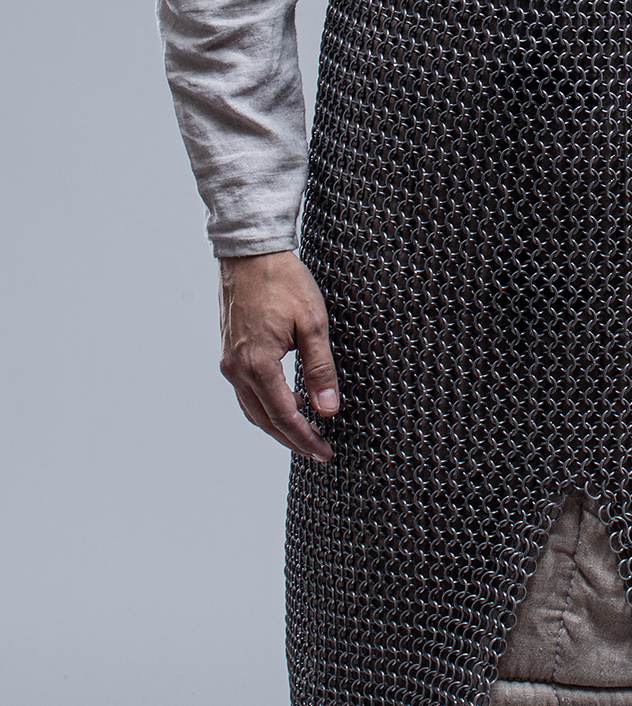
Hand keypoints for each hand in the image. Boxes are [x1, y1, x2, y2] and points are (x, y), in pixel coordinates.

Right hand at [218, 251, 339, 461]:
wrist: (250, 253)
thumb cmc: (283, 282)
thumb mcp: (312, 323)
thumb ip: (320, 370)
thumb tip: (327, 410)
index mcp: (257, 364)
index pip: (283, 417)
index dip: (305, 439)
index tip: (324, 452)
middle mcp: (237, 369)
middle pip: (264, 419)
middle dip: (292, 439)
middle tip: (318, 450)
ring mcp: (229, 361)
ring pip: (252, 408)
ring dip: (277, 424)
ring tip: (306, 431)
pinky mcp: (229, 351)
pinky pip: (246, 390)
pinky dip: (266, 404)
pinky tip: (286, 402)